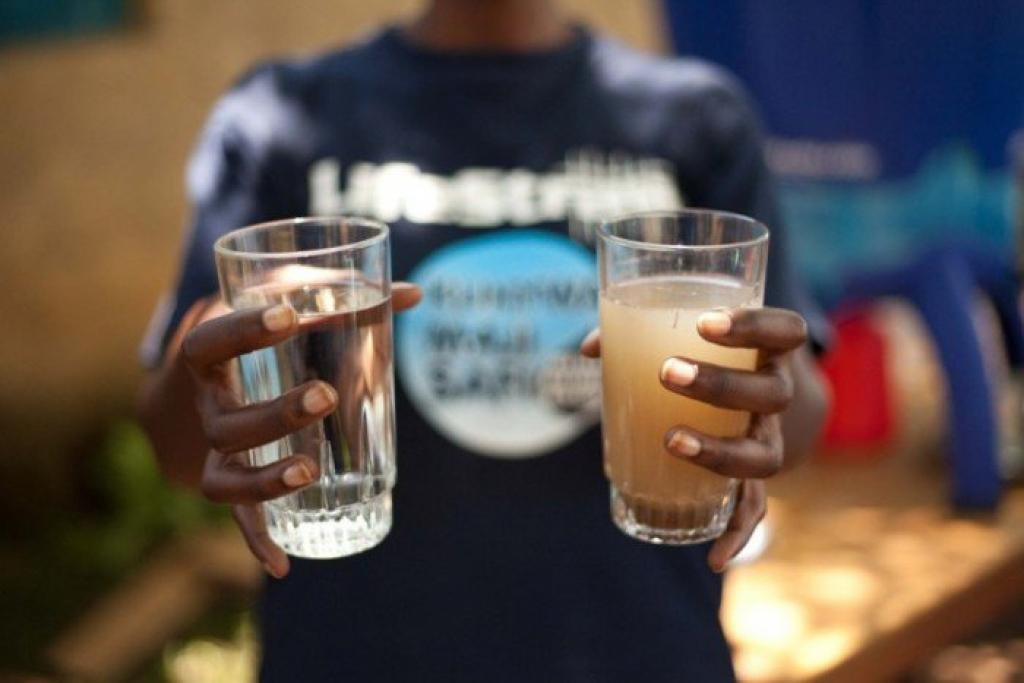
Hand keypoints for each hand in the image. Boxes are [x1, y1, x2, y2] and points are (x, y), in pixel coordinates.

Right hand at [180, 282, 421, 578]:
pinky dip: (257, 541)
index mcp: (207, 358)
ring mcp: (215, 452)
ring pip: (225, 478)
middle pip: (226, 423)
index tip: (288, 315)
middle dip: (274, 414)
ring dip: (264, 481)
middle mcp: (204, 409)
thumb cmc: (251, 335)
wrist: (191, 386)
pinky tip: (282, 565)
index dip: (242, 331)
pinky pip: (239, 519)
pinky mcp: (230, 483)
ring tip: (309, 471)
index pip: (209, 343)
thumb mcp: (281, 306)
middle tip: (325, 396)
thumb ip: (340, 298)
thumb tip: (414, 294)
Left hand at [580, 307, 806, 571]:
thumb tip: (589, 348)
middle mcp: (776, 395)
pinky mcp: (750, 478)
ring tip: (672, 442)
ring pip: (765, 455)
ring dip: (721, 452)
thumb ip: (634, 334)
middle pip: (769, 393)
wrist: (749, 396)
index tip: (703, 324)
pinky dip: (736, 535)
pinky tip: (713, 557)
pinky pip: (752, 509)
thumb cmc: (705, 355)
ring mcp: (767, 439)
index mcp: (769, 350)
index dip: (754, 325)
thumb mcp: (680, 337)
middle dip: (719, 385)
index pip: (785, 330)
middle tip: (665, 372)